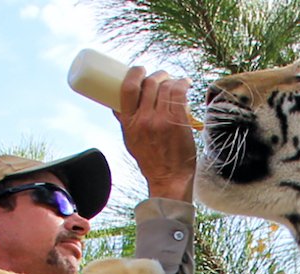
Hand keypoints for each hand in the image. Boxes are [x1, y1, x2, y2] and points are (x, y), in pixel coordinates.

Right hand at [116, 67, 196, 202]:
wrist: (169, 178)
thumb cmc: (150, 160)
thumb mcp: (130, 140)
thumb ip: (125, 122)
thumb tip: (115, 105)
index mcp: (129, 123)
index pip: (128, 88)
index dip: (134, 73)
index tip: (139, 69)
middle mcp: (143, 119)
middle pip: (149, 84)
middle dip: (156, 75)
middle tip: (162, 76)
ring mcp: (161, 120)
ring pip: (165, 87)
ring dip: (170, 79)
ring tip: (174, 81)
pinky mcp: (178, 121)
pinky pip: (179, 93)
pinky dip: (182, 84)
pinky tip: (184, 83)